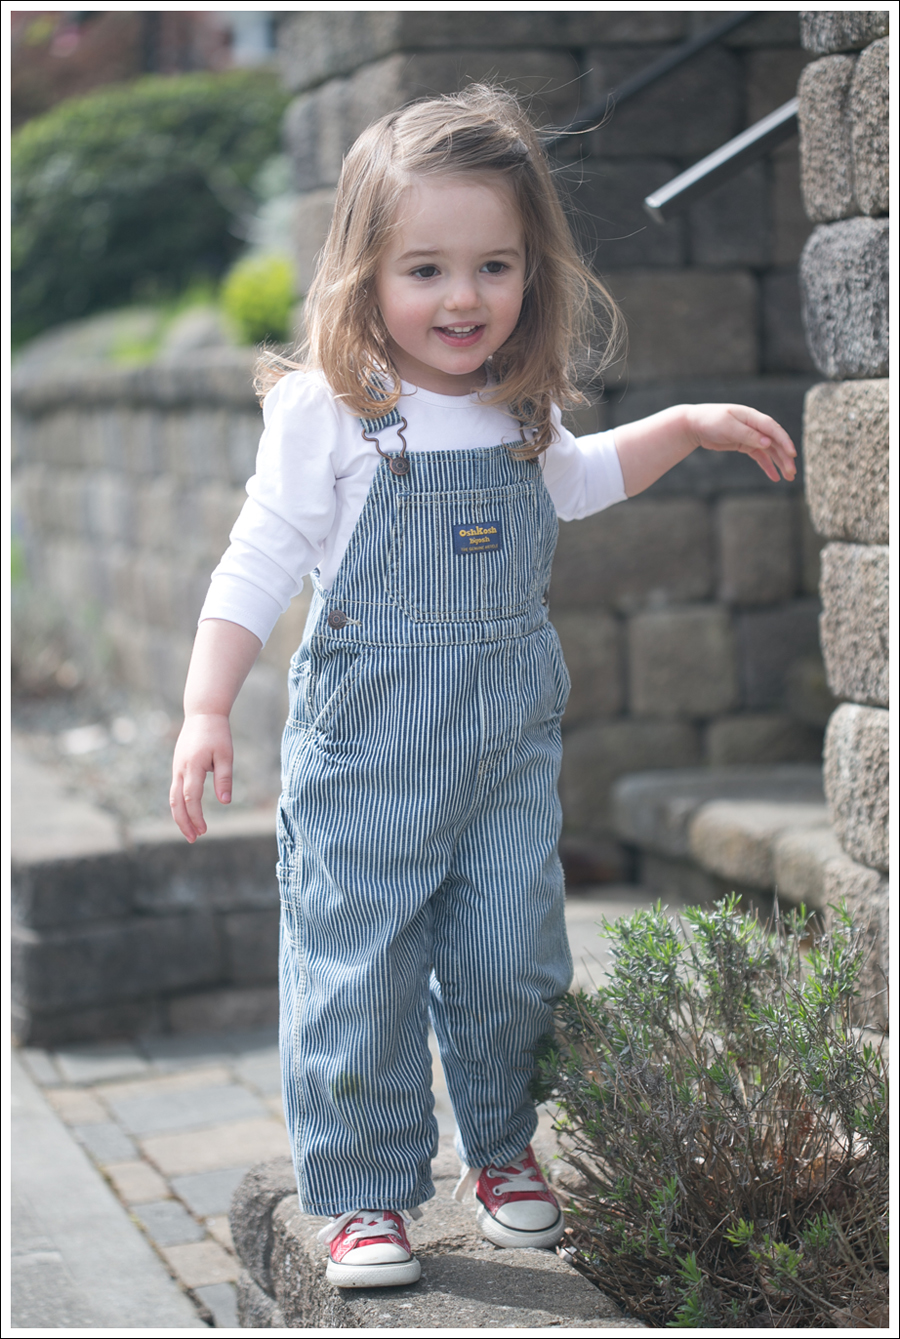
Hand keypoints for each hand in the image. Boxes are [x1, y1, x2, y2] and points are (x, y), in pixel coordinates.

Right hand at [170, 712, 233, 842]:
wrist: (203, 714)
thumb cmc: (217, 734)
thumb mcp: (226, 755)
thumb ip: (224, 778)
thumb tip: (225, 802)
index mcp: (192, 766)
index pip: (190, 798)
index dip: (195, 816)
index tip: (204, 830)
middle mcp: (180, 769)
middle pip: (175, 802)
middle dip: (183, 822)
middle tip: (194, 839)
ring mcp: (176, 768)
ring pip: (172, 797)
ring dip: (180, 816)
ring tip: (190, 831)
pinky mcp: (178, 766)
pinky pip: (175, 790)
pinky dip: (179, 805)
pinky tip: (189, 813)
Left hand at [685, 404, 796, 482]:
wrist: (695, 424)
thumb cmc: (711, 421)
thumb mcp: (728, 427)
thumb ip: (748, 435)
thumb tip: (768, 443)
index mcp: (752, 417)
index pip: (773, 429)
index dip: (784, 441)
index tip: (792, 454)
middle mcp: (755, 426)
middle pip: (775, 442)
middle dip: (785, 457)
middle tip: (792, 472)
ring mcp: (751, 436)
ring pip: (770, 450)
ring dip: (780, 463)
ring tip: (788, 477)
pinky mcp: (745, 445)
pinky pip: (760, 456)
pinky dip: (767, 466)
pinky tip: (775, 477)